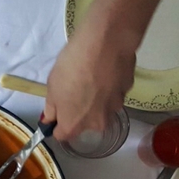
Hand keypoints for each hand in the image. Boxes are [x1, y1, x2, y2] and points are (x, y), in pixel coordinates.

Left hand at [43, 21, 134, 139]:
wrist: (106, 43)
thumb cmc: (72, 67)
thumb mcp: (52, 88)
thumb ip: (51, 109)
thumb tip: (50, 120)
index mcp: (74, 126)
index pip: (62, 135)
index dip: (57, 124)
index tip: (57, 110)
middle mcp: (96, 124)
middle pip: (85, 123)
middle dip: (79, 111)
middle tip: (75, 89)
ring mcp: (115, 108)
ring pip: (101, 109)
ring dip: (96, 99)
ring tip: (92, 77)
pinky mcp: (128, 92)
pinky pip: (114, 93)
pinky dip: (109, 86)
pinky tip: (105, 70)